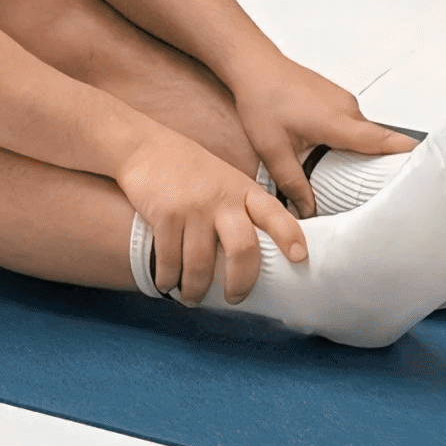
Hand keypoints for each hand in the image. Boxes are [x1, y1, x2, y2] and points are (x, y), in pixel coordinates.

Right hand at [114, 129, 303, 306]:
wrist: (145, 147)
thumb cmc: (190, 171)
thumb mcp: (225, 181)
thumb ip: (240, 209)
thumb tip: (253, 257)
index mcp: (243, 190)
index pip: (274, 213)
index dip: (289, 236)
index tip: (300, 258)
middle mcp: (222, 198)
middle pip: (243, 250)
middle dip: (241, 283)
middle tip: (234, 298)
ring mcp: (193, 207)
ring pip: (202, 265)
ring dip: (196, 290)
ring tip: (191, 297)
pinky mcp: (165, 215)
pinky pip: (170, 260)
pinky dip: (167, 279)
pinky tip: (166, 283)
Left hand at [226, 56, 414, 218]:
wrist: (254, 66)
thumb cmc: (262, 100)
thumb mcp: (273, 150)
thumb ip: (293, 184)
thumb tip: (309, 211)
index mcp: (338, 121)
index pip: (383, 140)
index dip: (406, 155)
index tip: (426, 169)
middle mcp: (347, 108)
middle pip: (377, 141)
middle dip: (382, 165)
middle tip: (383, 192)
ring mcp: (343, 100)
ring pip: (363, 133)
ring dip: (361, 153)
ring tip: (353, 179)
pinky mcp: (336, 98)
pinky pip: (353, 124)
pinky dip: (350, 140)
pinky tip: (334, 155)